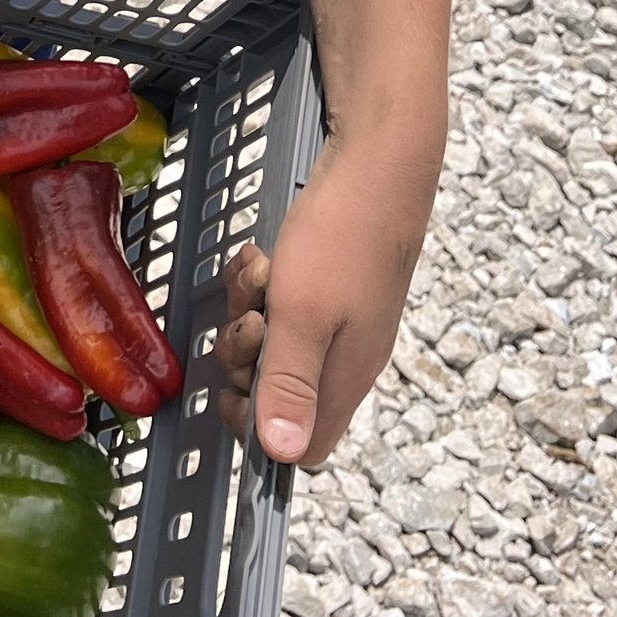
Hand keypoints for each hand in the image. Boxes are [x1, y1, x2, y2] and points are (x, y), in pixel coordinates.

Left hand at [214, 128, 430, 466]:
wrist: (381, 160)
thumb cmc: (344, 234)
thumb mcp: (303, 314)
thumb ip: (289, 384)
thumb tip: (281, 455)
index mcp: (345, 378)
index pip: (303, 446)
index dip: (259, 427)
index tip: (234, 383)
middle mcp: (347, 358)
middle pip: (279, 390)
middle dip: (246, 354)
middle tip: (251, 314)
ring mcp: (341, 320)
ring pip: (275, 341)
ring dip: (250, 308)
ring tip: (259, 272)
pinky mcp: (332, 287)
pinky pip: (282, 303)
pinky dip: (263, 282)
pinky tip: (262, 255)